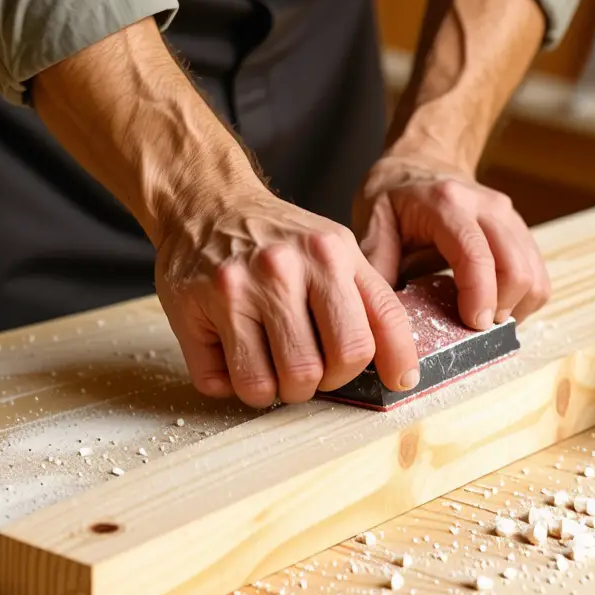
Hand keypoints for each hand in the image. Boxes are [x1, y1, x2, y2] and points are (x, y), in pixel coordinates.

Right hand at [154, 185, 419, 407]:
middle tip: (309, 369)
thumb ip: (371, 304)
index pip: (370, 334)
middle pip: (319, 370)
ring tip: (272, 365)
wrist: (208, 203)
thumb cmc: (278, 240)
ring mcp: (235, 288)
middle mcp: (283, 268)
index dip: (387, 367)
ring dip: (274, 391)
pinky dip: (232, 385)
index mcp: (330, 254)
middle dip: (318, 384)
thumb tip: (402, 375)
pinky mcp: (192, 306)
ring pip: (267, 385)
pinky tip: (236, 355)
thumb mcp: (336, 252)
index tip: (395, 383)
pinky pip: (222, 382)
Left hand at [354, 156, 550, 328]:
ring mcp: (509, 216)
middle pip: (516, 268)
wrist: (420, 165)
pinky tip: (496, 304)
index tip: (473, 325)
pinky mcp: (521, 230)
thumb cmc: (395, 197)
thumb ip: (377, 265)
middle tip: (473, 326)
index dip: (480, 294)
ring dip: (514, 306)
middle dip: (500, 307)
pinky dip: (524, 298)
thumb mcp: (372, 223)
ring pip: (534, 273)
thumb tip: (382, 312)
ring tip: (483, 317)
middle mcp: (486, 206)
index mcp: (447, 203)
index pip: (476, 253)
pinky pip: (538, 274)